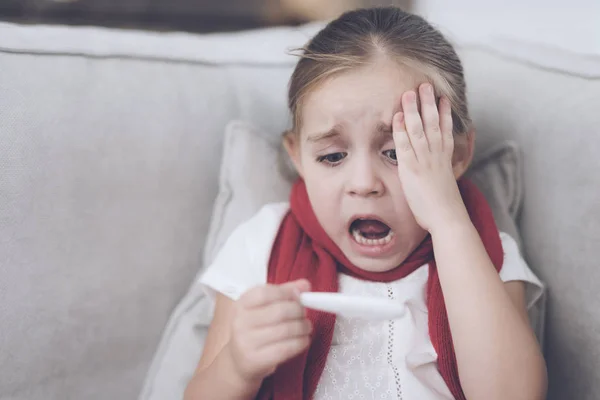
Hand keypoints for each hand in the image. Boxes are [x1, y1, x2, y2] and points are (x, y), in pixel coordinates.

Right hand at [227, 279, 311, 382]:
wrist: (238, 361)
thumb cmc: (254, 330)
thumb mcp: (264, 307)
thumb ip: (284, 293)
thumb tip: (305, 285)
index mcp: (241, 304)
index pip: (265, 292)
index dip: (287, 292)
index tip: (300, 295)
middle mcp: (240, 322)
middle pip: (279, 311)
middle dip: (299, 311)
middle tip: (304, 314)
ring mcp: (246, 342)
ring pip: (285, 330)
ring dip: (303, 327)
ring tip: (306, 327)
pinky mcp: (255, 360)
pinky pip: (285, 349)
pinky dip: (300, 343)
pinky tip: (303, 340)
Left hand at [392, 83, 469, 232]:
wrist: (447, 218)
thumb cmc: (446, 206)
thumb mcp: (450, 182)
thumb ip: (449, 169)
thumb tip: (451, 164)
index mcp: (446, 158)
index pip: (445, 129)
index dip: (444, 112)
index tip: (443, 97)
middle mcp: (436, 155)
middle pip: (432, 123)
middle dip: (428, 103)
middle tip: (425, 85)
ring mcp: (424, 160)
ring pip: (419, 129)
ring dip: (414, 109)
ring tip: (410, 92)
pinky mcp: (411, 169)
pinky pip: (405, 145)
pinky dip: (401, 130)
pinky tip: (398, 116)